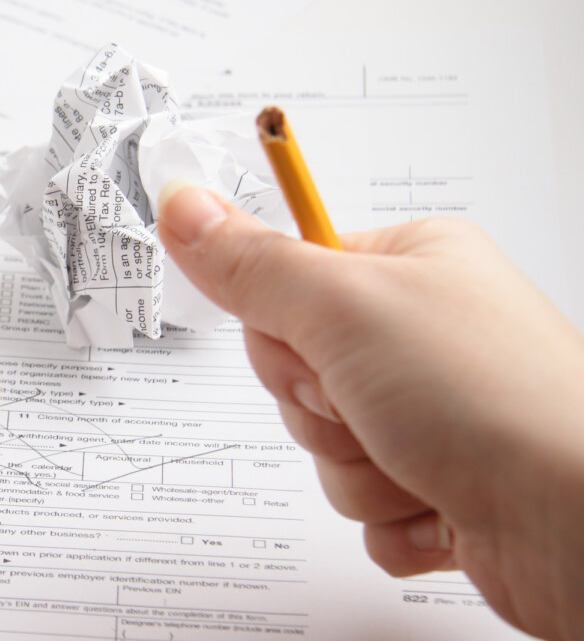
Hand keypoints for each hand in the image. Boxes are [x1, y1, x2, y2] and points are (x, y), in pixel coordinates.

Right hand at [157, 183, 583, 640]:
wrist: (583, 523)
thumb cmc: (497, 399)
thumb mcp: (346, 307)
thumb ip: (251, 264)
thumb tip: (186, 206)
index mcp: (410, 266)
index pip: (288, 277)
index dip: (284, 323)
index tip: (317, 338)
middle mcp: (422, 335)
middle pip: (295, 370)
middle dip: (319, 407)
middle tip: (371, 400)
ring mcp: (434, 413)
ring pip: (323, 444)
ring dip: (356, 467)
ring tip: (419, 460)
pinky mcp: (440, 482)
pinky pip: (361, 501)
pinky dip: (388, 513)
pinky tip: (438, 503)